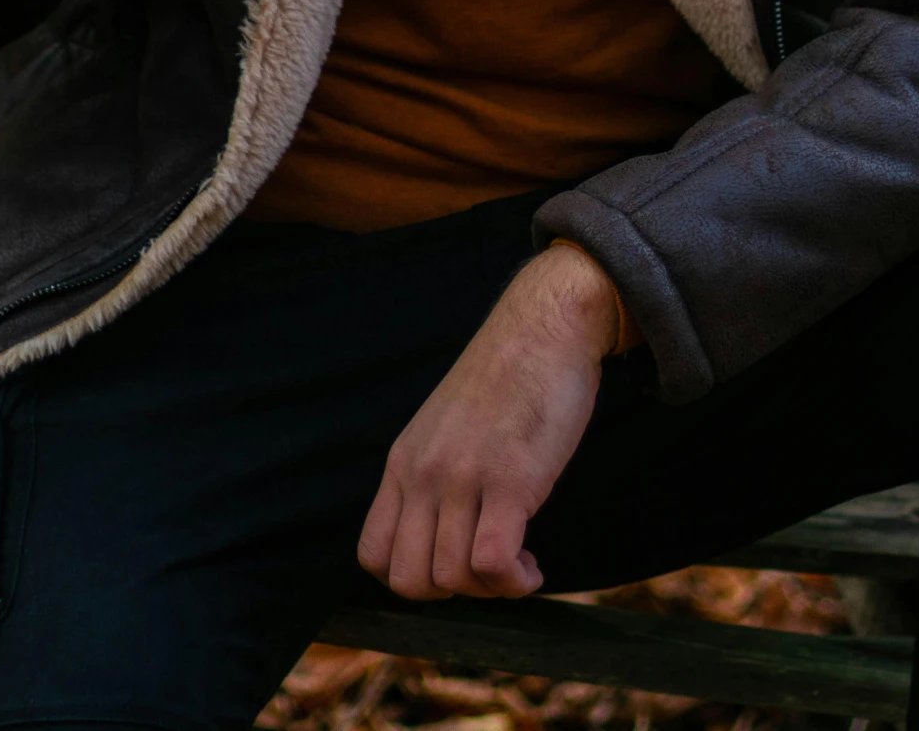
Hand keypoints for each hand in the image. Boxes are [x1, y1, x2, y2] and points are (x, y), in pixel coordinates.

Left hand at [357, 246, 618, 600]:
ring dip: (492, 590)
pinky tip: (532, 567)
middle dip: (452, 593)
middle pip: (408, 580)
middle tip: (487, 569)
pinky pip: (493, 563)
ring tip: (520, 566)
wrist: (545, 325)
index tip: (453, 563)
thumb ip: (432, 474)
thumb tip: (439, 536)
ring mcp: (464, 476)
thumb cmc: (507, 377)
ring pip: (452, 579)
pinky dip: (515, 582)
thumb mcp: (445, 425)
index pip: (373, 555)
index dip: (412, 578)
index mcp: (403, 461)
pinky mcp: (510, 479)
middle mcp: (424, 472)